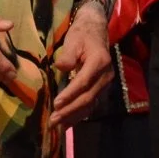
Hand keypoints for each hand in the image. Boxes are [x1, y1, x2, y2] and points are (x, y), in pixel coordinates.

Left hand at [50, 1, 113, 128]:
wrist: (96, 31)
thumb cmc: (82, 34)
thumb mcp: (74, 39)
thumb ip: (68, 55)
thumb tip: (60, 67)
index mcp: (99, 62)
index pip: (83, 82)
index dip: (70, 94)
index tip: (56, 104)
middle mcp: (105, 76)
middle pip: (87, 97)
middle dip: (70, 111)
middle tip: (53, 120)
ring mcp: (105, 84)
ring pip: (90, 104)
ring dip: (73, 116)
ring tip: (58, 125)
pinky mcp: (100, 88)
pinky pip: (90, 104)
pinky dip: (79, 114)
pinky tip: (67, 123)